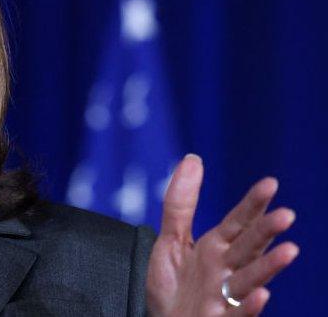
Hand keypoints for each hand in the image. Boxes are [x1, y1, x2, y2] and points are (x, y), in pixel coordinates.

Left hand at [146, 154, 298, 315]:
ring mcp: (224, 296)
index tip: (270, 183)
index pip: (238, 222)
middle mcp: (225, 270)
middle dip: (266, 231)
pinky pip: (237, 314)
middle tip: (287, 214)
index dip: (252, 204)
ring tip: (290, 251)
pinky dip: (250, 306)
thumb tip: (193, 158)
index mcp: (216, 248)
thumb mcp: (171, 240)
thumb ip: (181, 203)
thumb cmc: (175, 286)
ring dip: (269, 266)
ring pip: (250, 279)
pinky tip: (262, 295)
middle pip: (249, 247)